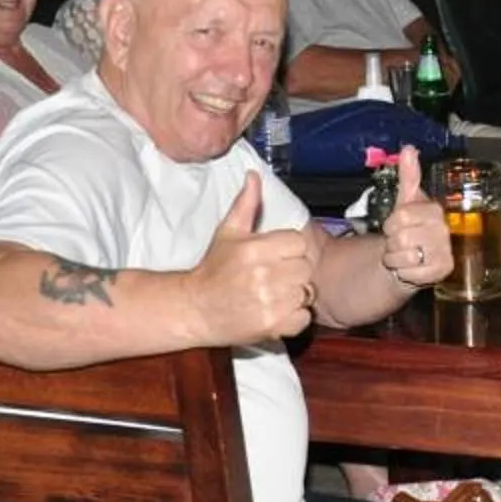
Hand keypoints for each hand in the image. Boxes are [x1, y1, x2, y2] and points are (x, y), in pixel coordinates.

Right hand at [191, 171, 317, 345]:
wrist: (195, 309)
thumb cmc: (213, 269)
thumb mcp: (228, 232)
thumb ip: (246, 203)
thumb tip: (254, 175)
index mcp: (255, 250)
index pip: (298, 243)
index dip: (289, 249)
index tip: (276, 255)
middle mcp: (264, 276)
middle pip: (304, 268)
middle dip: (293, 271)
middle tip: (275, 275)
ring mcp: (269, 303)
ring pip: (305, 293)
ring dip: (294, 294)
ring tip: (274, 294)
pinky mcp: (272, 326)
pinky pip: (302, 318)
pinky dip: (294, 317)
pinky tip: (277, 311)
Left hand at [378, 146, 454, 289]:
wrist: (412, 257)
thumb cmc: (408, 227)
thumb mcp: (405, 201)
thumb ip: (408, 175)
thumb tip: (409, 148)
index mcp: (433, 210)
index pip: (400, 216)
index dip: (391, 223)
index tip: (395, 225)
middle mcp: (443, 230)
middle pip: (400, 237)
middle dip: (392, 242)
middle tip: (400, 242)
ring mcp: (444, 251)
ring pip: (404, 256)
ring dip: (396, 258)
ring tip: (405, 255)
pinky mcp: (442, 271)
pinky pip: (411, 273)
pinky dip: (405, 273)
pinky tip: (411, 268)